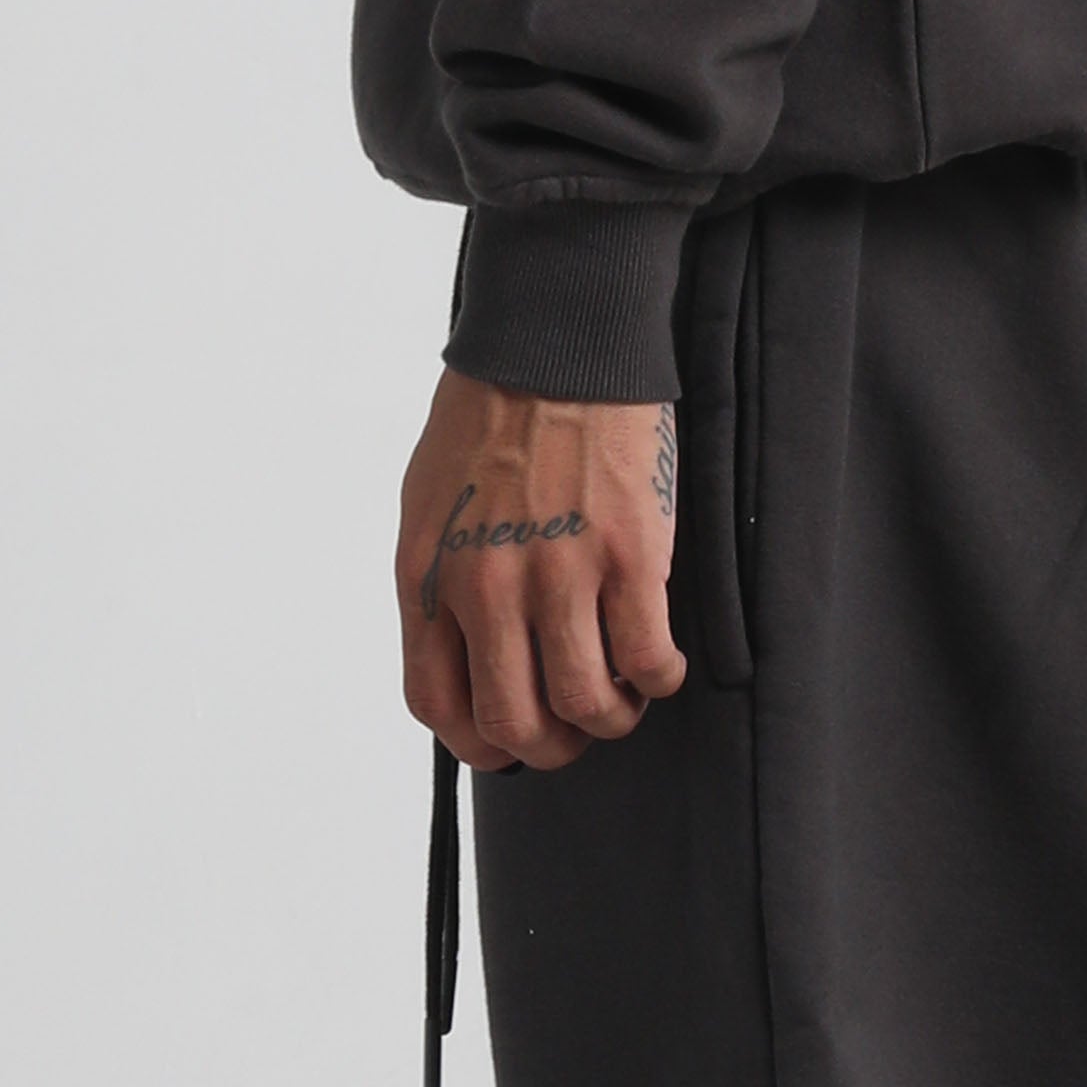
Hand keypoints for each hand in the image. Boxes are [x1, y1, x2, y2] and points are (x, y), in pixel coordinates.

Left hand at [396, 367, 687, 771]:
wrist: (556, 340)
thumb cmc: (489, 413)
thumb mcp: (429, 502)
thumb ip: (439, 582)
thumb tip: (462, 654)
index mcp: (427, 575)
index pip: (437, 706)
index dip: (477, 743)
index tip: (508, 739)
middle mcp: (486, 587)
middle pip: (513, 725)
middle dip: (549, 745)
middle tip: (573, 726)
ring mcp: (558, 574)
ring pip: (584, 705)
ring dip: (609, 717)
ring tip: (622, 696)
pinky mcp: (628, 555)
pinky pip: (646, 659)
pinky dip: (657, 679)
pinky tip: (660, 664)